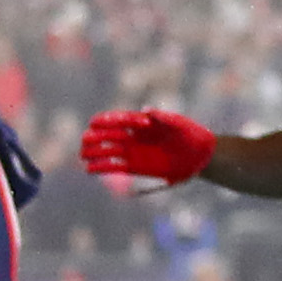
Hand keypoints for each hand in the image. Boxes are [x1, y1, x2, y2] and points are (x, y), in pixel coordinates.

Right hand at [81, 107, 215, 189]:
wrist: (199, 155)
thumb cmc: (190, 134)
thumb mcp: (179, 123)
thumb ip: (163, 117)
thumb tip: (146, 111)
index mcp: (140, 121)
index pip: (118, 119)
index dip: (107, 121)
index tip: (96, 123)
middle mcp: (133, 135)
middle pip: (107, 134)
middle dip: (95, 136)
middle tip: (86, 140)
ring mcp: (132, 151)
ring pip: (107, 150)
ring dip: (93, 152)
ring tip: (82, 156)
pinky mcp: (135, 166)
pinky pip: (114, 166)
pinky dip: (101, 168)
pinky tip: (89, 170)